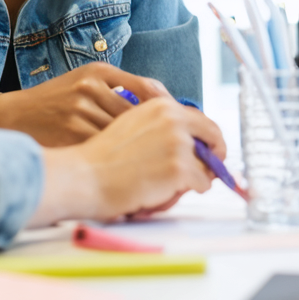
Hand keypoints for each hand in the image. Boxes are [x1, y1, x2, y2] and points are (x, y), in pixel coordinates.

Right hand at [0, 62, 173, 146]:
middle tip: (170, 150)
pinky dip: (117, 160)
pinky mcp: (72, 133)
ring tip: (149, 161)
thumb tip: (164, 105)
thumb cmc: (56, 102)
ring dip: (138, 150)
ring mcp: (80, 110)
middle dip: (155, 134)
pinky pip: (106, 150)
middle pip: (139, 115)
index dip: (166, 110)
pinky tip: (124, 167)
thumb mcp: (86, 82)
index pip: (146, 88)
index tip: (180, 126)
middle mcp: (91, 85)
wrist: (15, 116)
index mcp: (99, 70)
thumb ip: (120, 89)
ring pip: (124, 134)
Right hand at [29, 98, 226, 225]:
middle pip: (214, 137)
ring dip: (193, 178)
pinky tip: (161, 193)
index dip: (208, 139)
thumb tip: (189, 138)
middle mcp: (172, 118)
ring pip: (207, 165)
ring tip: (165, 185)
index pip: (201, 119)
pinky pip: (201, 185)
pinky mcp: (179, 168)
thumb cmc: (101, 158)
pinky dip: (187, 193)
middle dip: (213, 157)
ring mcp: (177, 142)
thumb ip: (160, 125)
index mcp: (161, 105)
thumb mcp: (131, 124)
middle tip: (207, 173)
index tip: (208, 153)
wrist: (84, 176)